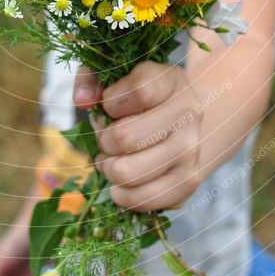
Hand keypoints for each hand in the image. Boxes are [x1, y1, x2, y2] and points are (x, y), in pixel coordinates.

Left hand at [73, 62, 204, 211]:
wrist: (178, 121)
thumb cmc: (136, 96)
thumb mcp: (114, 75)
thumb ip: (90, 78)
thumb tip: (83, 101)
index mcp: (171, 81)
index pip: (139, 92)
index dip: (110, 101)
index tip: (109, 104)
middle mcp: (188, 114)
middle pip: (125, 137)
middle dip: (103, 140)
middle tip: (106, 138)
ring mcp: (191, 150)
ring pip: (128, 173)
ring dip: (109, 168)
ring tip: (113, 158)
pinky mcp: (187, 182)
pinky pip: (142, 200)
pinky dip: (122, 195)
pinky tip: (121, 182)